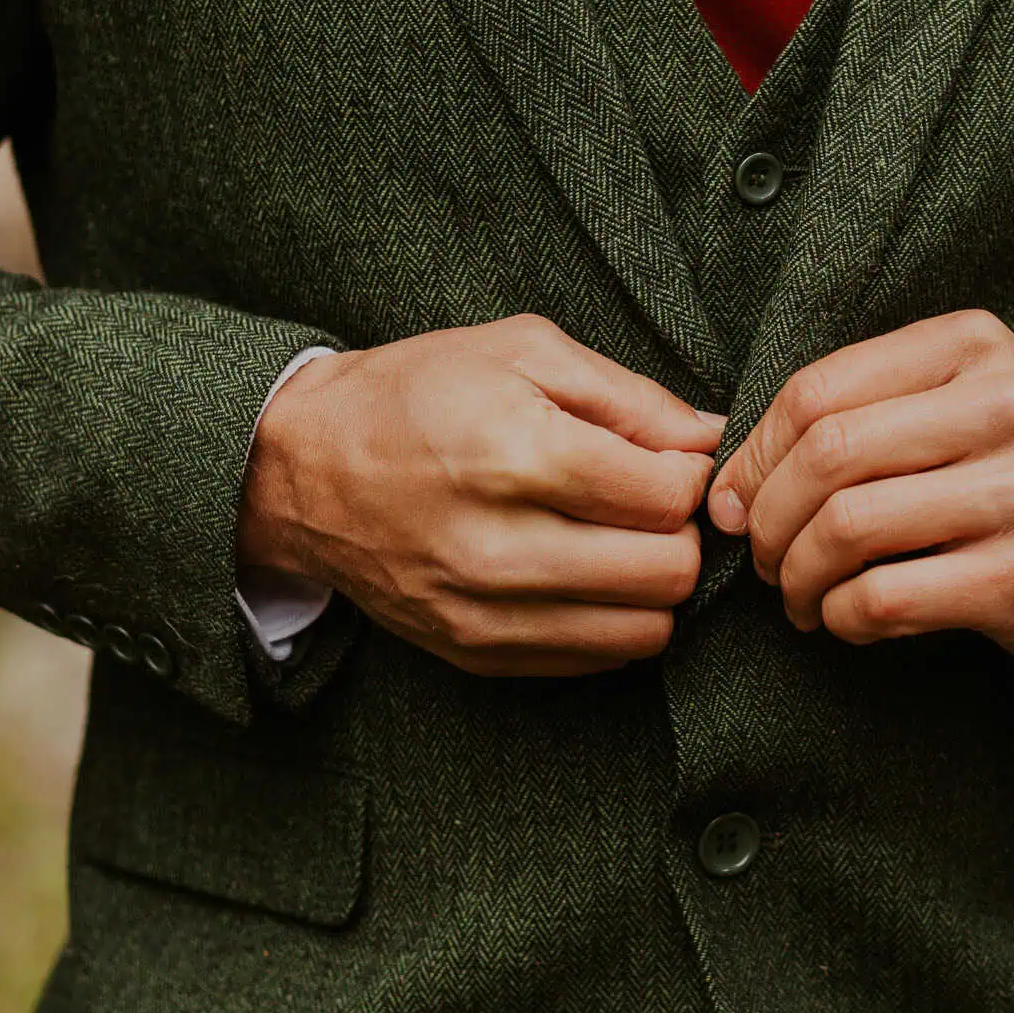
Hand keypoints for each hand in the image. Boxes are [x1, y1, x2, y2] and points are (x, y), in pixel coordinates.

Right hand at [238, 314, 726, 675]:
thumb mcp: (522, 352)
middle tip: (652, 503)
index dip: (689, 474)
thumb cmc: (417, 394)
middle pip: (666, 572)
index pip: (667, 496)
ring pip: (643, 631)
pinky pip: (594, 660)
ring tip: (624, 541)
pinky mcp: (475, 652)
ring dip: (653, 586)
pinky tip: (588, 574)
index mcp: (516, 454)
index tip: (669, 459)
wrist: (302, 468)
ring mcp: (485, 611)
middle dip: (680, 534)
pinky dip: (614, 621)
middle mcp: (499, 546)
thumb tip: (711, 437)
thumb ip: (630, 396)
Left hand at [705, 309, 1013, 669]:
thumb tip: (730, 476)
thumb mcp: (964, 400)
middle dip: (766, 517)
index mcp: (973, 346)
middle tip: (761, 554)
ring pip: (847, 527)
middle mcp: (1004, 407)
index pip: (817, 391)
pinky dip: (840, 617)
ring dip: (796, 575)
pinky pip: (885, 598)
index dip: (753, 454)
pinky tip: (844, 620)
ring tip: (797, 594)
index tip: (734, 499)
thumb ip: (863, 411)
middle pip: (826, 455)